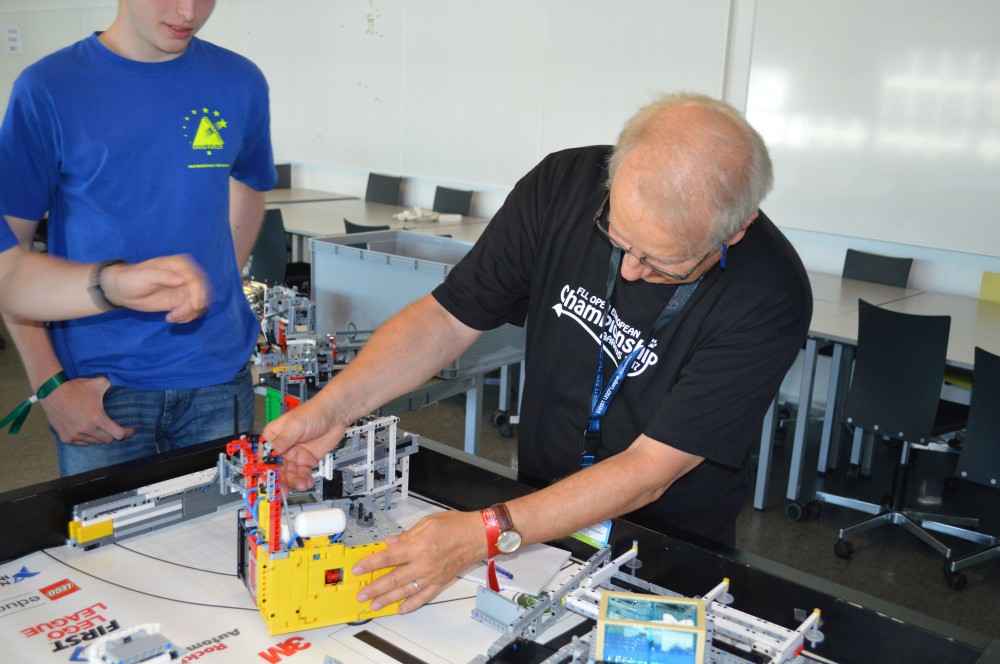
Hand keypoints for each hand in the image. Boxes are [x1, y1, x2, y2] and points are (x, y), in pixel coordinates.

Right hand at [38, 376, 133, 445]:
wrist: (51, 392)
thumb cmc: (76, 388)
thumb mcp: (98, 383)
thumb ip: (111, 385)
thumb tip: (120, 382)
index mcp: (97, 418)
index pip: (118, 434)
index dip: (127, 433)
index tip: (130, 430)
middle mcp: (87, 429)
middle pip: (107, 440)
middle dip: (112, 434)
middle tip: (111, 427)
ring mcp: (75, 435)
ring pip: (94, 442)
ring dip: (99, 437)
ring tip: (98, 428)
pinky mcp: (66, 438)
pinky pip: (82, 443)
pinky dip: (87, 439)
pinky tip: (87, 431)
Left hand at [100, 254, 208, 322]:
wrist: (122, 291)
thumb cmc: (131, 279)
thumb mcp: (145, 276)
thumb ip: (164, 276)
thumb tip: (182, 279)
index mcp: (179, 264)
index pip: (197, 278)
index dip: (199, 293)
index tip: (195, 307)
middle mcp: (185, 275)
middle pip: (202, 291)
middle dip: (195, 306)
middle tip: (178, 316)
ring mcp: (185, 288)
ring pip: (200, 302)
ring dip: (190, 313)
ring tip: (171, 318)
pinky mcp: (182, 300)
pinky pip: (194, 310)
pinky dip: (188, 316)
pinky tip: (173, 318)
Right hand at [263, 396, 350, 489]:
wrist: (336, 414)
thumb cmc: (313, 412)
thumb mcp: (295, 426)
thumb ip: (282, 441)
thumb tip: (269, 454)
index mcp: (273, 437)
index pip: (264, 457)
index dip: (264, 470)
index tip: (267, 481)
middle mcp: (282, 448)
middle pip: (276, 469)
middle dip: (279, 480)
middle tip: (283, 491)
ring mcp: (295, 455)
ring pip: (289, 474)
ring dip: (293, 482)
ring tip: (301, 485)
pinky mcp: (307, 461)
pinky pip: (302, 475)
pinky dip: (304, 480)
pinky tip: (307, 482)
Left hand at [353, 510, 485, 612]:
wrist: (479, 536)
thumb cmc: (457, 526)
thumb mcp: (428, 522)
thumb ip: (406, 534)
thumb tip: (390, 541)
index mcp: (418, 546)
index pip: (388, 557)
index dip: (370, 564)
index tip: (358, 569)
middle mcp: (424, 563)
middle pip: (393, 578)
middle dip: (374, 587)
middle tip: (362, 594)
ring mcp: (432, 575)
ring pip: (405, 591)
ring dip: (388, 599)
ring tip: (374, 605)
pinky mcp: (441, 582)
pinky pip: (424, 596)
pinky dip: (412, 604)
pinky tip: (401, 608)